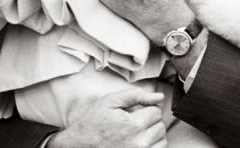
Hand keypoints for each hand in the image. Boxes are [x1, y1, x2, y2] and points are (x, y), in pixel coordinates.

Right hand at [48, 88, 166, 147]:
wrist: (78, 146)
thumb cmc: (92, 124)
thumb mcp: (110, 102)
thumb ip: (136, 96)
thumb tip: (159, 97)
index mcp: (132, 124)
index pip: (156, 111)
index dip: (147, 109)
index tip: (136, 112)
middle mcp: (138, 142)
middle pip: (160, 125)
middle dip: (150, 121)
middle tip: (134, 122)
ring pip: (161, 139)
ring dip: (153, 134)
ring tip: (136, 133)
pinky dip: (152, 145)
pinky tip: (139, 141)